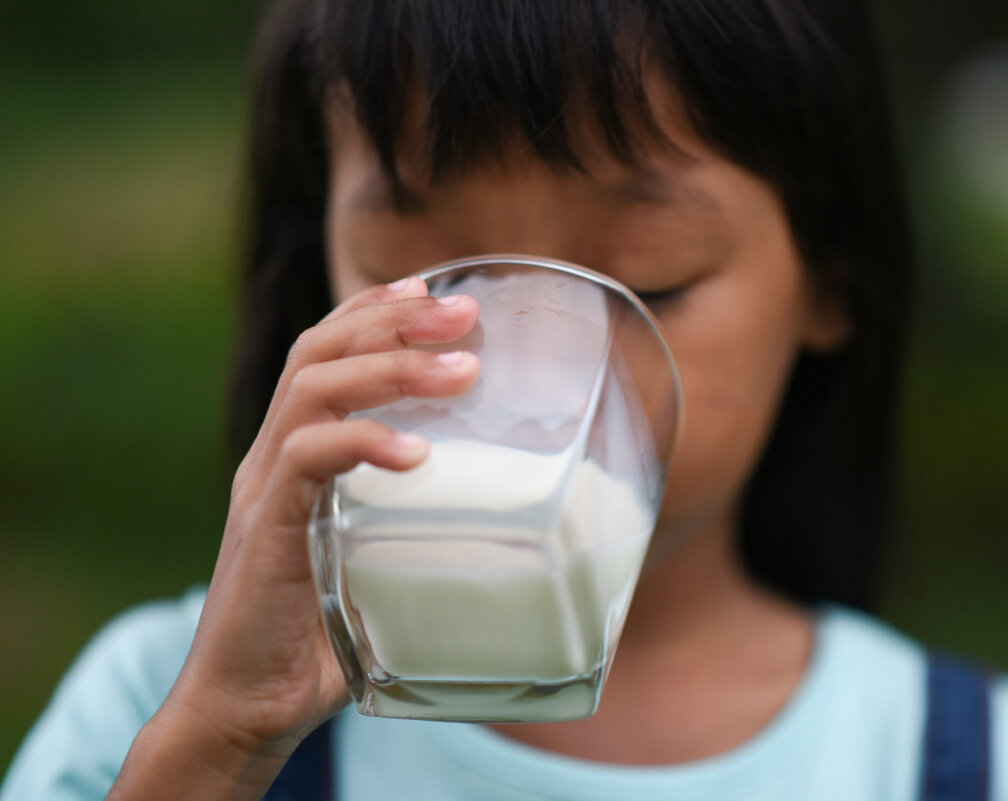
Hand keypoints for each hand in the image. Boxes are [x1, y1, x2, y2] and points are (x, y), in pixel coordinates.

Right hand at [152, 277, 477, 767]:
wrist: (249, 708)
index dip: (373, 310)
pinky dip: (362, 442)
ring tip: (462, 372)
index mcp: (297, 455)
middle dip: (394, 319)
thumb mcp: (383, 560)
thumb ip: (423, 528)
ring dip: (391, 369)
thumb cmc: (325, 638)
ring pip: (313, 389)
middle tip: (465, 313)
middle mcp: (274, 457)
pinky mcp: (264, 529)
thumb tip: (512, 525)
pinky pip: (306, 460)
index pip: (326, 354)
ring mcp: (264, 488)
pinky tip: (416, 452)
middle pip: (321, 351)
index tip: (432, 289)